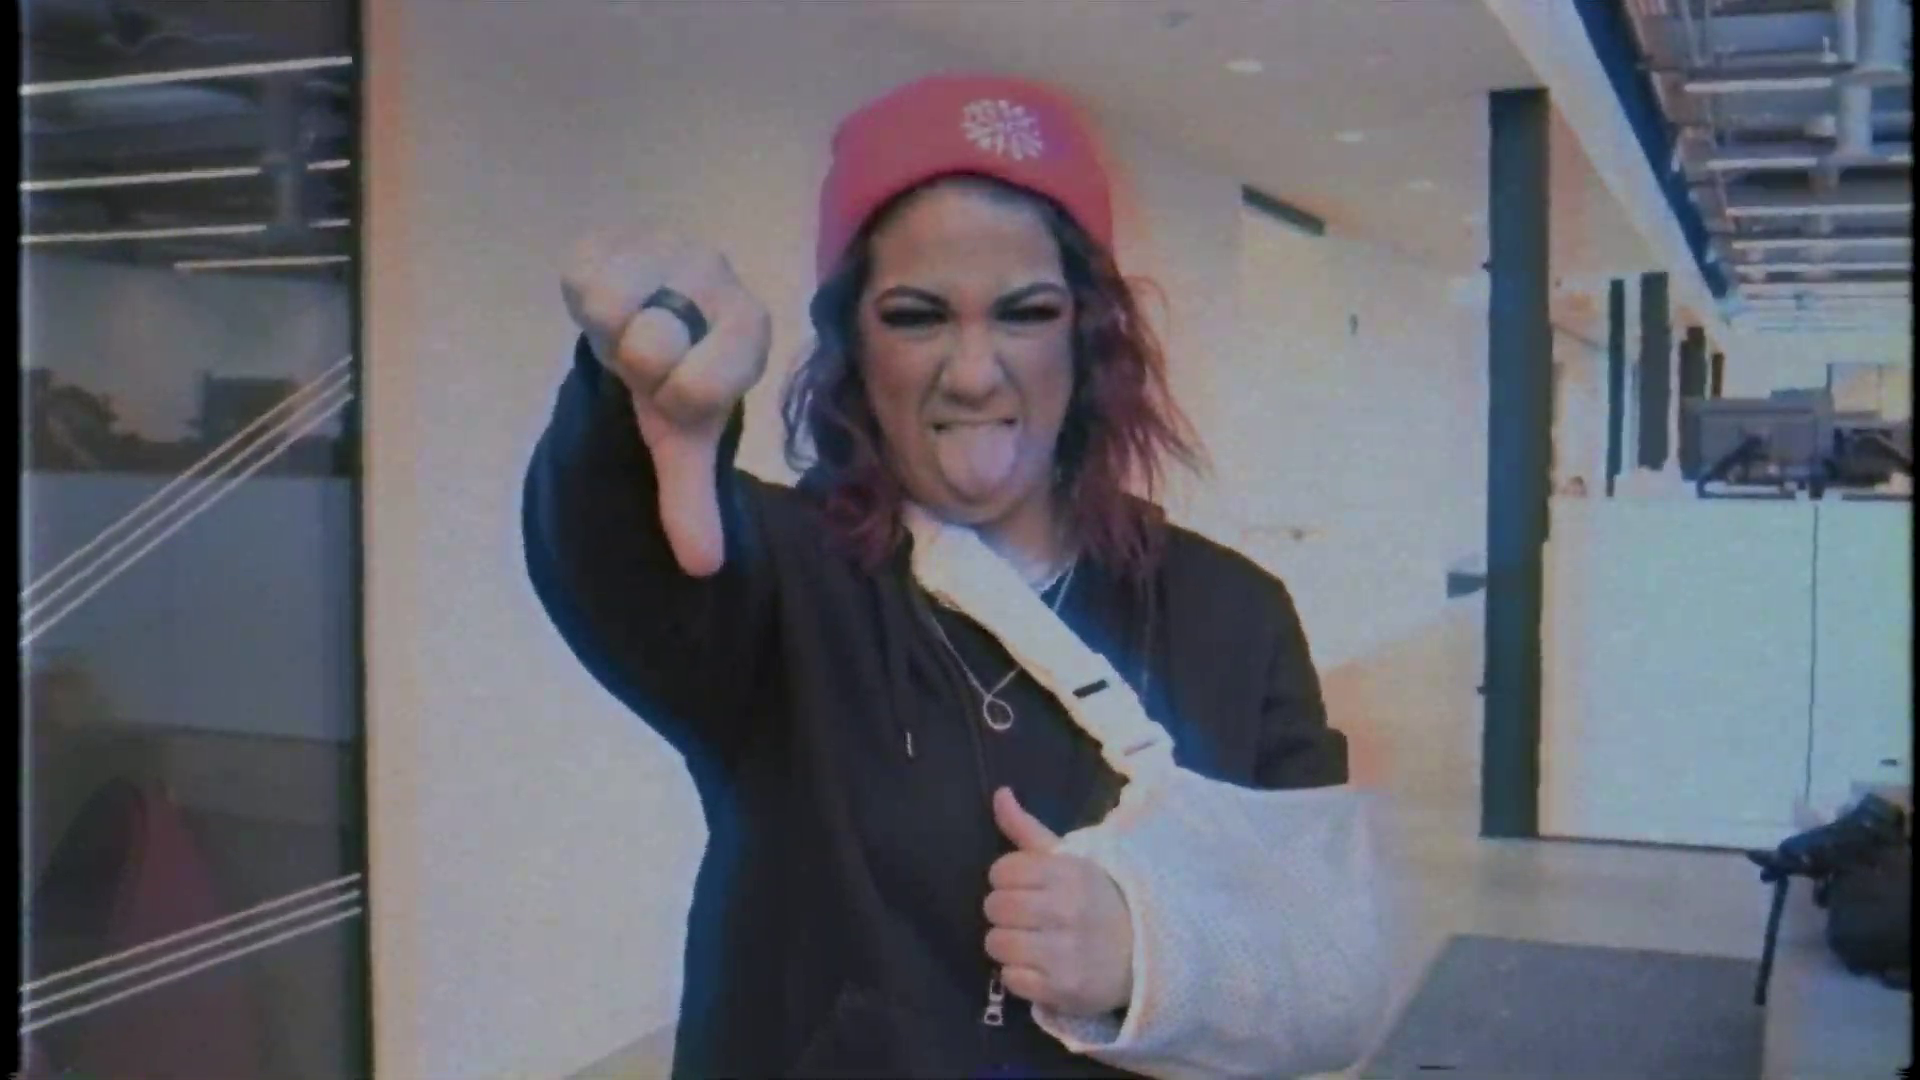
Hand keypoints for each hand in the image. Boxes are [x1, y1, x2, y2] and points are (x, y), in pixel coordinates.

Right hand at [560, 230, 771, 576]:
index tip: (673, 394)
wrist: (648, 316)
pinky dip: (581, 299)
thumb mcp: (683, 439)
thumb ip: (691, 498)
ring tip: (627, 328)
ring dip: (607, 332)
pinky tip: (606, 301)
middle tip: (647, 356)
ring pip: (608, 306)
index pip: (699, 390)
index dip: (672, 404)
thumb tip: (704, 567)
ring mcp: (668, 246)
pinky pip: (579, 274)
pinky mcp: (618, 232)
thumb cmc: (675, 379)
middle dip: (636, 367)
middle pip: (648, 349)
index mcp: (749, 332)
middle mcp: (717, 278)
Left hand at [983, 787, 1133, 1017]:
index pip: (1002, 870)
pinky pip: (1010, 979)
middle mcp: (1066, 910)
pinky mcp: (1062, 989)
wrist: (1146, 955)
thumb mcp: (1070, 860)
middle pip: (994, 906)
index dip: (1007, 879)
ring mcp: (1064, 952)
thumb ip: (1028, 829)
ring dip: (1008, 945)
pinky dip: (1020, 976)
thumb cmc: (1099, 901)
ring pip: (996, 943)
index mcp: (1068, 872)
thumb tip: (999, 793)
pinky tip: (1040, 968)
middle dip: (1005, 912)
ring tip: (1032, 943)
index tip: (1026, 887)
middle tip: (1027, 917)